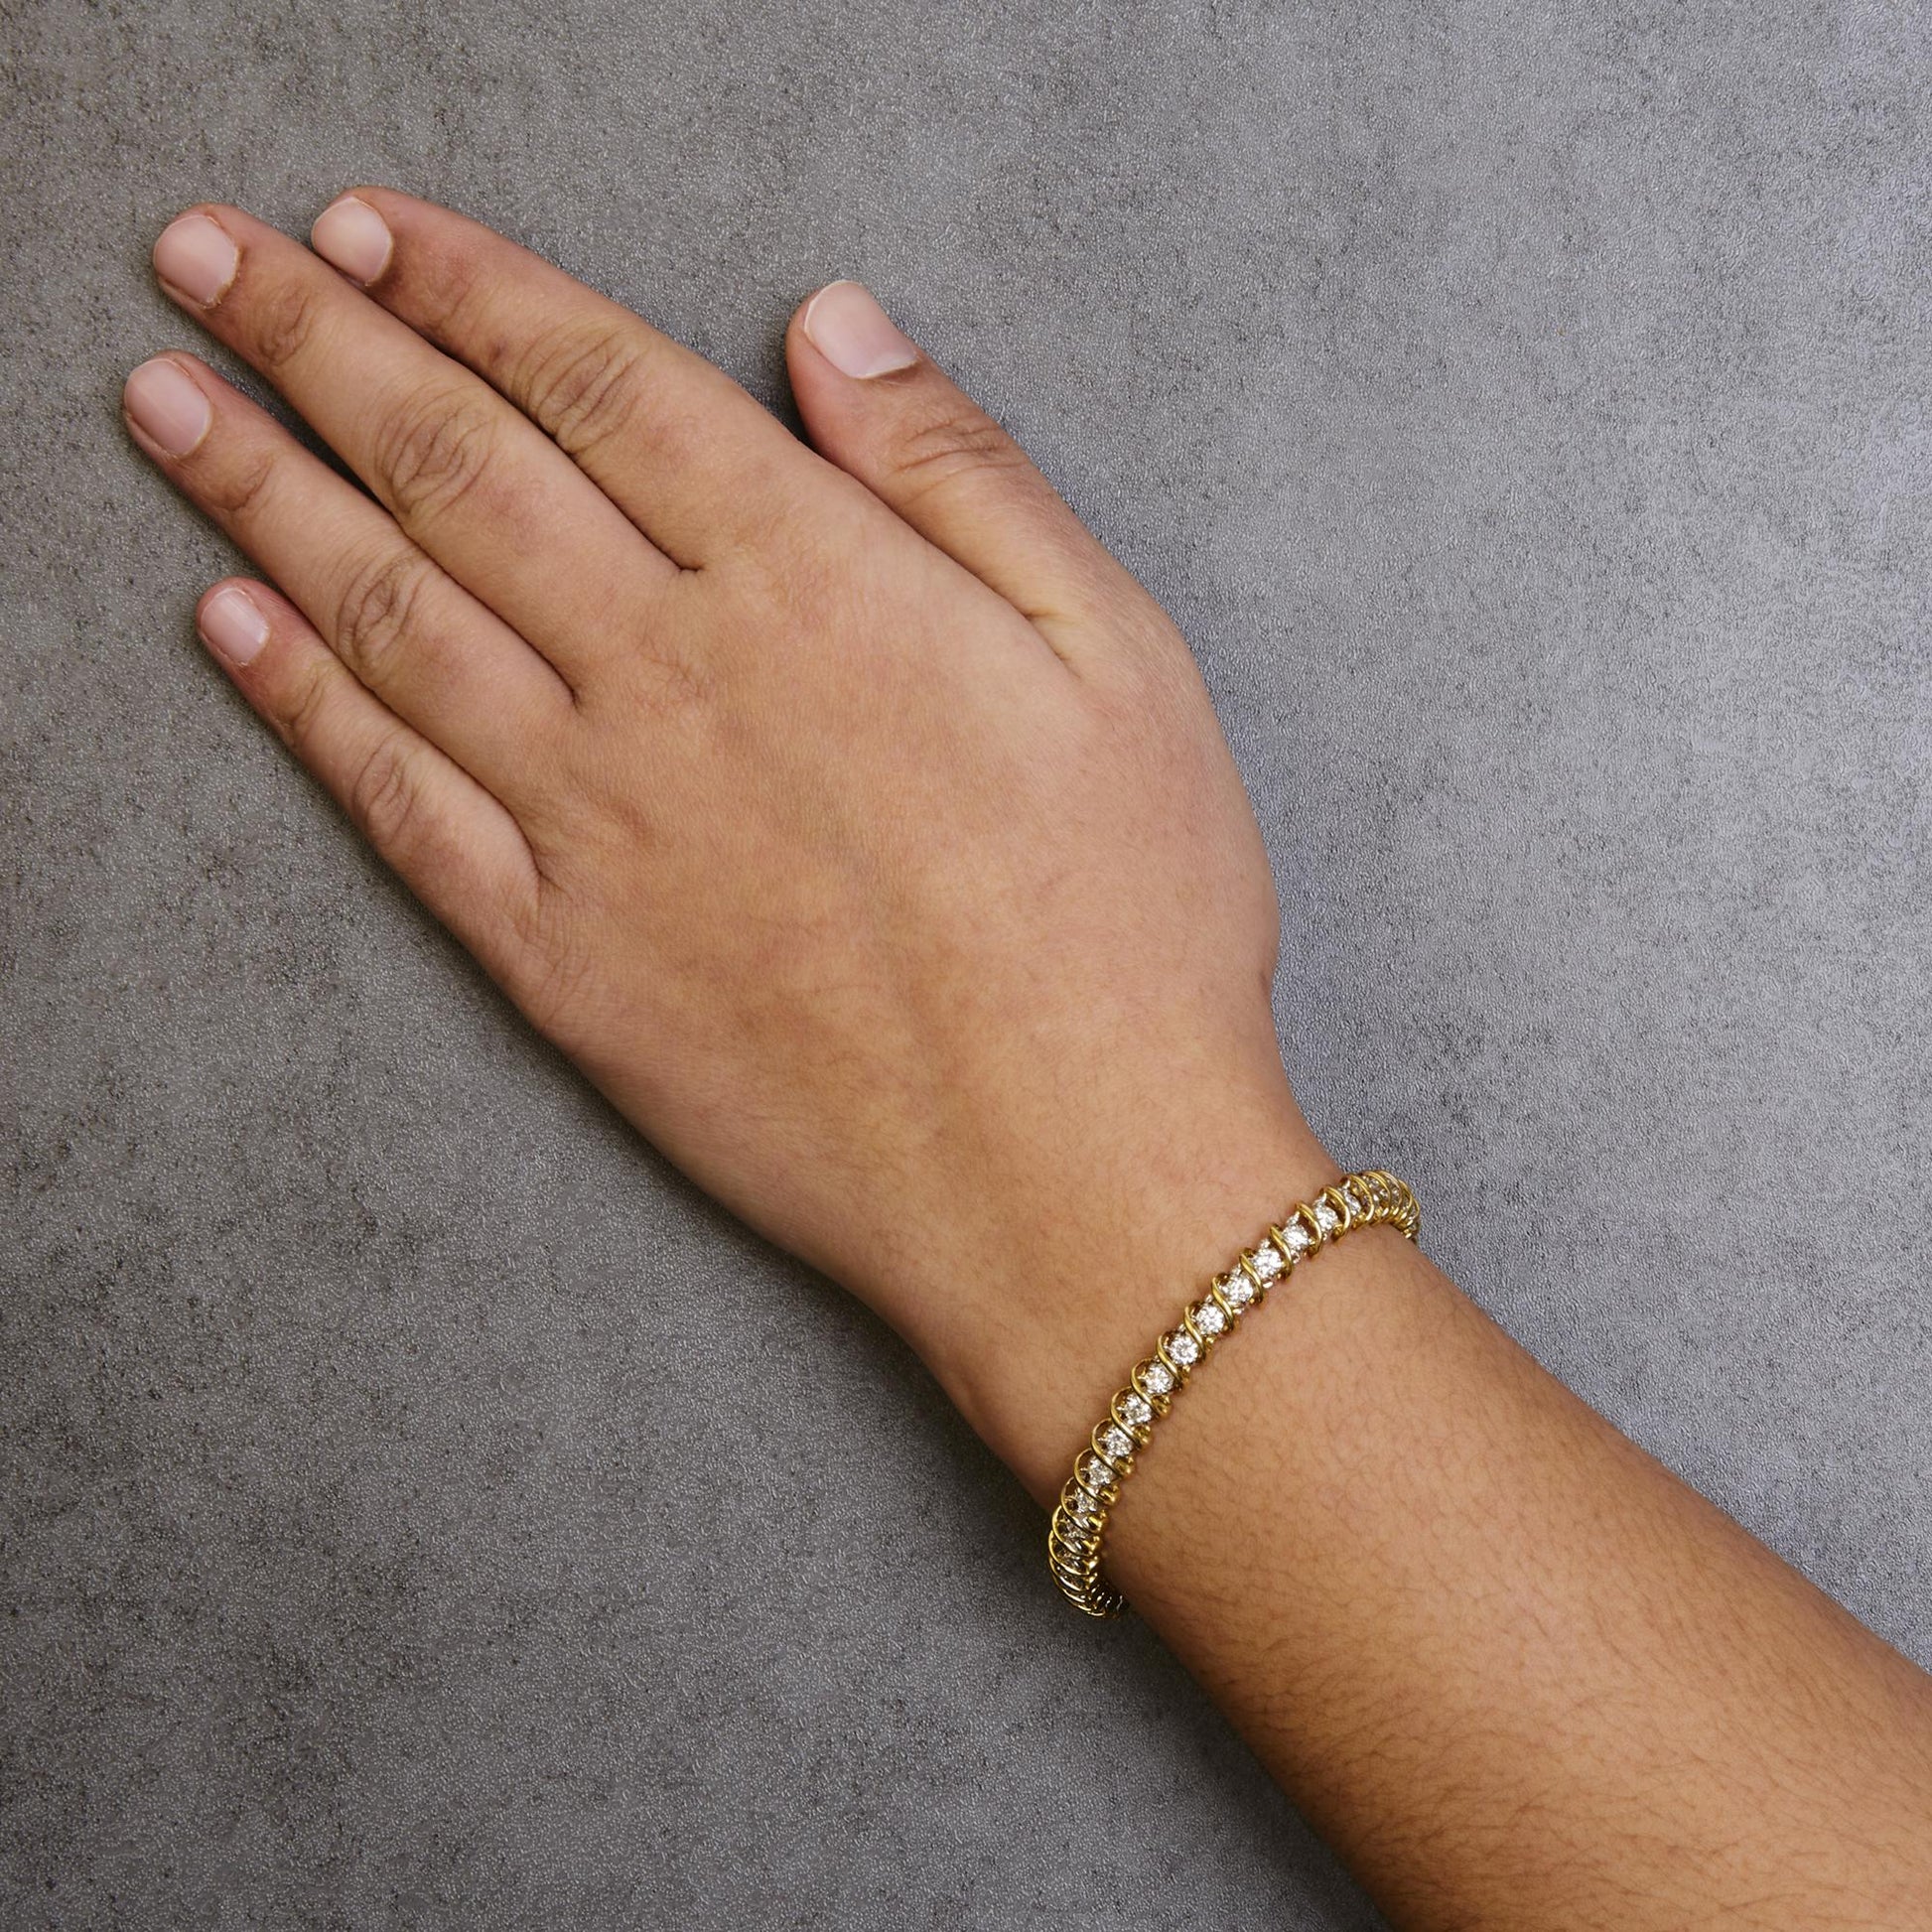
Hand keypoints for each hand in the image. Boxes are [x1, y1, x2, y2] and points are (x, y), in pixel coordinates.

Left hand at [123, 190, 1336, 1492]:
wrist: (1066, 1181)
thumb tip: (835, 330)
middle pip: (456, 468)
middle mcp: (674, 678)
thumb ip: (961, 475)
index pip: (599, 383)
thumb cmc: (1125, 924)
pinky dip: (299, 706)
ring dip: (257, 494)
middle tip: (206, 261)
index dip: (469, 286)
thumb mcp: (1118, 656)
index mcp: (815, 583)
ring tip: (166, 409)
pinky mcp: (559, 959)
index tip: (371, 226)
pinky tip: (230, 631)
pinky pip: (395, 805)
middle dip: (315, 342)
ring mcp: (596, 823)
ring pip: (389, 616)